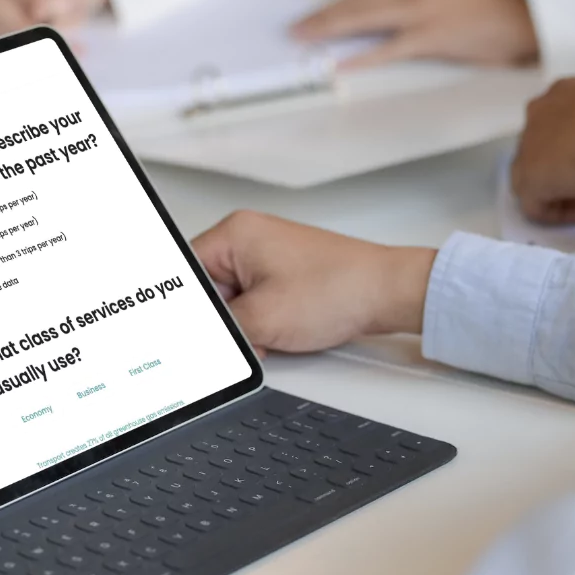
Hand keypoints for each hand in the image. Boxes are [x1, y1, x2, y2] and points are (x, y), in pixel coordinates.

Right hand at [191, 211, 436, 355]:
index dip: (186, 310)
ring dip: (244, 325)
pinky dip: (260, 322)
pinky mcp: (283, 274)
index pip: (186, 273)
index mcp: (235, 233)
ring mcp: (268, 255)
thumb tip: (197, 342)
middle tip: (238, 338)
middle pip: (209, 289)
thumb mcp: (262, 319)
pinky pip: (254, 301)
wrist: (388, 293)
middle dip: (222, 321)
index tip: (188, 335)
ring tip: (266, 334)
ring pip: (232, 300)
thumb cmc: (340, 289)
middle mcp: (249, 238)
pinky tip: (277, 333)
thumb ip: (220, 331)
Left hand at [291, 0, 538, 68]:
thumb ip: (407, 4)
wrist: (519, 20)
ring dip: (331, 31)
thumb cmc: (480, 15)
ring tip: (306, 41)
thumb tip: (372, 19)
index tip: (311, 16)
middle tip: (295, 29)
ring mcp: (422, 12)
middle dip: (322, 17)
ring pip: (365, 19)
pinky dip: (363, 56)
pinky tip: (342, 63)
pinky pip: (389, 48)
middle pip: (356, 3)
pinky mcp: (431, 36)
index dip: (333, 6)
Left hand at [511, 74, 574, 223]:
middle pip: (545, 147)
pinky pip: (538, 205)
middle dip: (571, 165)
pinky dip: (564, 213)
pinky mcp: (528, 179)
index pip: (564, 122)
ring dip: (566, 189)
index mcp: (564, 91)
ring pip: (538, 175)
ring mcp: (528, 145)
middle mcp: (539, 113)